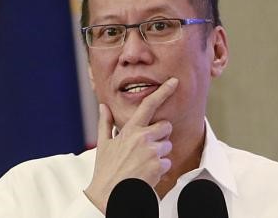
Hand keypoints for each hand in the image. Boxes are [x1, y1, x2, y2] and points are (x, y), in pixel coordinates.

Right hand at [84, 77, 178, 213]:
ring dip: (159, 154)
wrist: (108, 195)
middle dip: (161, 135)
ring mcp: (152, 152)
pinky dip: (160, 169)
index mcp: (130, 130)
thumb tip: (103, 106)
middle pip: (166, 126)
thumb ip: (105, 123)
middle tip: (148, 146)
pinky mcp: (158, 166)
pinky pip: (168, 163)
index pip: (149, 105)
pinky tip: (146, 173)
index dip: (163, 91)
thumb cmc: (106, 170)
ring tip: (143, 163)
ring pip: (168, 146)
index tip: (174, 81)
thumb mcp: (103, 144)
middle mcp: (143, 137)